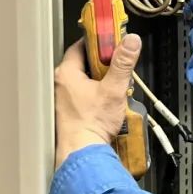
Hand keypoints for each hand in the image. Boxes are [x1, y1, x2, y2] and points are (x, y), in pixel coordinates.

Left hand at [54, 35, 141, 167]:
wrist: (83, 152)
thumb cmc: (91, 124)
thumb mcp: (113, 88)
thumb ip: (123, 63)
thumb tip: (131, 42)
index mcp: (66, 73)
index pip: (81, 46)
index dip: (99, 42)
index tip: (112, 40)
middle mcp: (61, 84)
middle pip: (84, 63)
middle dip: (103, 63)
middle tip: (119, 66)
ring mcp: (64, 98)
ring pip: (85, 79)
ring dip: (101, 79)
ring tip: (117, 86)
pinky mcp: (70, 111)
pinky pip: (84, 93)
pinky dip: (97, 93)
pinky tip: (108, 101)